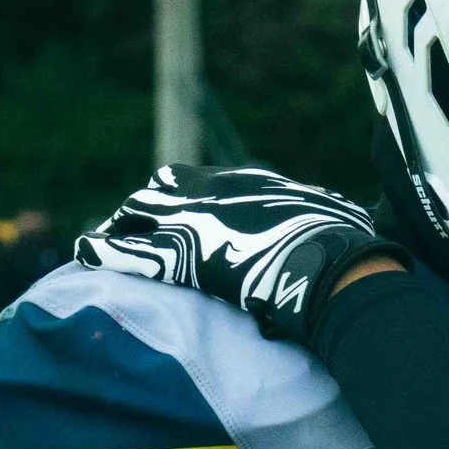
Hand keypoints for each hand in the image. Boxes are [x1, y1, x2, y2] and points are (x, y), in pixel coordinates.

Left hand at [76, 165, 405, 341]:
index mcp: (257, 183)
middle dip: (148, 210)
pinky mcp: (183, 253)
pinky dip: (104, 251)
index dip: (191, 199)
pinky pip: (129, 249)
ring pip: (141, 212)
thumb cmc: (351, 249)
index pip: (210, 182)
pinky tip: (85, 253)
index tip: (185, 216)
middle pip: (167, 188)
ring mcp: (198, 219)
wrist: (338, 266)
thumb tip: (363, 224)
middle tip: (134, 229)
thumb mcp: (342, 222)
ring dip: (123, 227)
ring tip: (106, 243)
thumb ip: (333, 219)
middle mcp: (221, 190)